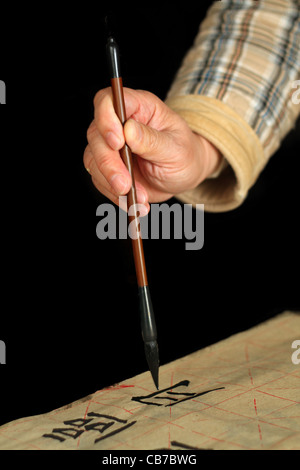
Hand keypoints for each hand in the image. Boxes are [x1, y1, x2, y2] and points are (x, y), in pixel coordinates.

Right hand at [84, 88, 220, 211]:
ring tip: (137, 197)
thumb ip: (152, 140)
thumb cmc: (185, 154)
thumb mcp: (176, 148)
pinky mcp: (108, 167)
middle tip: (124, 184)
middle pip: (96, 134)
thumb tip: (128, 130)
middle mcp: (119, 123)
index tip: (117, 142)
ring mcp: (111, 146)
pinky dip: (115, 195)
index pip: (108, 100)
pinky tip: (135, 202)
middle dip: (108, 162)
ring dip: (110, 182)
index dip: (106, 118)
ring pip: (93, 159)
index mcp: (139, 107)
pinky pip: (100, 180)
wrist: (183, 176)